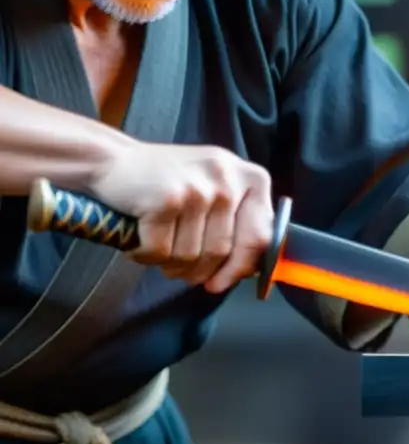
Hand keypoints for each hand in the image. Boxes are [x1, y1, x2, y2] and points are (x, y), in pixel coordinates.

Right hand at [87, 141, 274, 292]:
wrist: (113, 161)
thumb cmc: (169, 180)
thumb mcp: (216, 187)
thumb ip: (237, 221)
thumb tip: (247, 272)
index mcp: (251, 177)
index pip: (260, 235)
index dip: (240, 267)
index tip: (221, 282)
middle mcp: (228, 179)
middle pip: (221, 251)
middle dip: (197, 271)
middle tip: (178, 269)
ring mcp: (197, 188)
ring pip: (190, 256)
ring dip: (169, 265)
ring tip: (157, 247)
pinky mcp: (166, 199)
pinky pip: (161, 252)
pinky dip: (145, 257)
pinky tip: (138, 243)